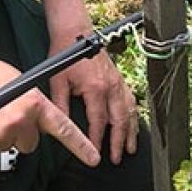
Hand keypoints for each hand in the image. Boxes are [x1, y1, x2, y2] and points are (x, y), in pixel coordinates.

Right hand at [0, 40, 100, 168]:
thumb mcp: (14, 80)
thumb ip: (29, 101)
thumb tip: (33, 118)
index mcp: (33, 102)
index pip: (63, 128)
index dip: (80, 145)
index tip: (94, 159)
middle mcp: (22, 120)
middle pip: (30, 143)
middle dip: (18, 133)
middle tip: (0, 114)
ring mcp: (2, 134)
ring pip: (7, 146)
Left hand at [47, 38, 138, 164]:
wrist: (75, 32)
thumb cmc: (65, 54)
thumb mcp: (58, 81)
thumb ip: (61, 105)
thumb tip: (59, 125)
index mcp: (96, 88)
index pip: (98, 121)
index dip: (97, 140)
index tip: (95, 153)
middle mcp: (111, 87)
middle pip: (119, 121)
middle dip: (118, 142)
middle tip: (116, 158)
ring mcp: (118, 83)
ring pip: (130, 112)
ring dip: (130, 132)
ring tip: (130, 148)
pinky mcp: (120, 79)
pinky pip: (131, 101)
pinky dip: (133, 116)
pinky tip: (133, 125)